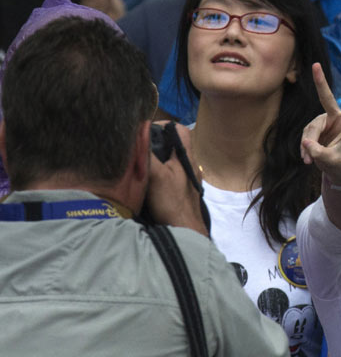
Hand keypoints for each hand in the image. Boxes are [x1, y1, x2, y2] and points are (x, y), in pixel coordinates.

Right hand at [146, 121, 206, 235]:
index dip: (164, 125)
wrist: (184, 231)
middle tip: (137, 146)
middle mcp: (188, 165)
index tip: (146, 130)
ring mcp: (185, 179)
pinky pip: (167, 175)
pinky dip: (155, 173)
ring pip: (168, 161)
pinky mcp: (179, 192)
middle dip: (155, 143)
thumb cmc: (173, 203)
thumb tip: (136, 136)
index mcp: (187, 157)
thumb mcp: (157, 175)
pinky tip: (143, 180)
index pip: (180, 130)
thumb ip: (148, 154)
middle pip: (172, 145)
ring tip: (136, 162)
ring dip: (154, 160)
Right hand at [300, 63, 340, 185]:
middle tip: (315, 65)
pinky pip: (305, 135)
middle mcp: (336, 118)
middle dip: (320, 82)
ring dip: (308, 145)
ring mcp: (324, 123)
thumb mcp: (333, 161)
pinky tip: (307, 159)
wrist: (337, 171)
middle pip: (326, 98)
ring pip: (311, 128)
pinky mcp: (314, 129)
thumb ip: (320, 153)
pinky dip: (304, 148)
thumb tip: (306, 142)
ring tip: (309, 160)